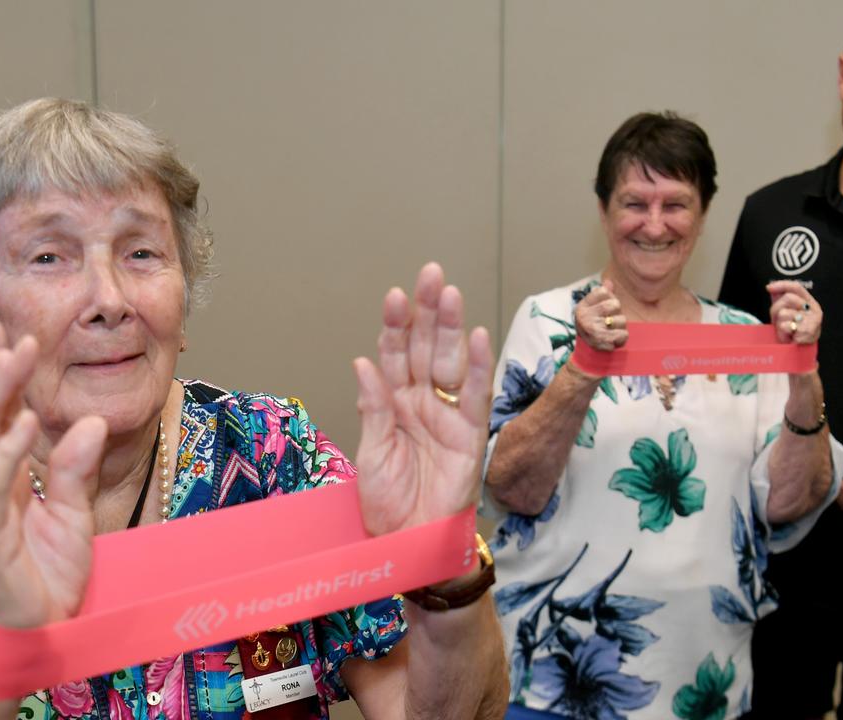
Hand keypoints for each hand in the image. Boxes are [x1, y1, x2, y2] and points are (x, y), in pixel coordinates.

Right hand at [0, 318, 105, 627]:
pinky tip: (24, 422)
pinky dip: (8, 452)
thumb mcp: (76, 513)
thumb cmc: (51, 573)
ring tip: (10, 358)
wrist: (45, 630)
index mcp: (4, 477)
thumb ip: (77, 468)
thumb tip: (89, 420)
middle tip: (2, 330)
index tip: (12, 335)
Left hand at [352, 263, 493, 535]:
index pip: (394, 354)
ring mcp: (447, 414)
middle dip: (427, 311)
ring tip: (449, 294)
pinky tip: (477, 336)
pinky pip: (476, 394)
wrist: (410, 542)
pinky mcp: (470, 434)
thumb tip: (363, 363)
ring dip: (450, 328)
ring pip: (450, 362)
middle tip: (430, 275)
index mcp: (393, 402)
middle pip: (424, 347)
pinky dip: (479, 366)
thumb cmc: (388, 503)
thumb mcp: (371, 454)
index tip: (395, 296)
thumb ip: (374, 409)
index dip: (395, 325)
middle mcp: (421, 401)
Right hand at [573, 280, 627, 351]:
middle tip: (609, 322)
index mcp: (582, 307)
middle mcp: (585, 316)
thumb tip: (609, 281)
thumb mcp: (592, 310)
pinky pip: (624, 334)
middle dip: (617, 313)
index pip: (603, 291)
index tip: (604, 309)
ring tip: (611, 332)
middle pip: (615, 304)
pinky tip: (613, 340)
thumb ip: (602, 296)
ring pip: (622, 320)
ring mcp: (593, 329)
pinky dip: (622, 338)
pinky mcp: (603, 341)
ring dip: (620, 327)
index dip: (609, 298)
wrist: (587, 354)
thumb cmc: (593, 328)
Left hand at [766, 280, 821, 344]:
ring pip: (784, 313)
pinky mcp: (807, 332)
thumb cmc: (793, 332)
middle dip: (777, 309)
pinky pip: (785, 326)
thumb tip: (770, 287)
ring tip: (786, 331)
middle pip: (788, 298)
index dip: (782, 285)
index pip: (796, 287)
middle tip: (779, 321)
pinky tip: (789, 338)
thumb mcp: (787, 314)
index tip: (768, 288)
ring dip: (780, 324)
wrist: (799, 353)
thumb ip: (781, 300)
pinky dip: (782, 333)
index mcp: (810, 303)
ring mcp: (812, 321)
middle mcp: (814, 310)